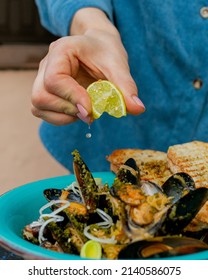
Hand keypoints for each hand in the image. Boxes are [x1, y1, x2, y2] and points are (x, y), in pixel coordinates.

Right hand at [31, 9, 144, 124]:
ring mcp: (42, 78)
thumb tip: (137, 109)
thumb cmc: (105, 51)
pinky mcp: (46, 91)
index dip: (72, 97)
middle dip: (68, 109)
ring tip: (85, 111)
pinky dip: (60, 118)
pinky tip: (78, 112)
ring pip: (38, 106)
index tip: (91, 109)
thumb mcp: (118, 64)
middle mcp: (46, 65)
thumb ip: (125, 86)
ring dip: (63, 116)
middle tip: (91, 111)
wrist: (96, 46)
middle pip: (41, 96)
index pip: (54, 79)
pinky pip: (42, 111)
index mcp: (61, 51)